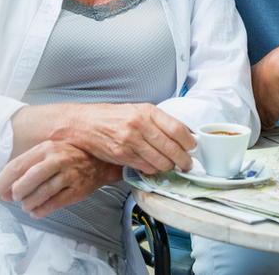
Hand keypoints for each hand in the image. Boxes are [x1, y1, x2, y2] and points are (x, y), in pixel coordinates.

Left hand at [0, 141, 121, 218]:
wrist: (99, 162)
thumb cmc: (67, 159)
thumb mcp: (45, 157)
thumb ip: (24, 172)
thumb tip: (5, 193)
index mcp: (46, 149)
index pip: (17, 166)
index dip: (1, 183)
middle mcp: (59, 159)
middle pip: (30, 178)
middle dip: (18, 192)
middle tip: (15, 198)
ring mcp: (70, 174)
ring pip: (43, 193)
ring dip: (29, 203)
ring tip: (26, 206)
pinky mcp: (78, 189)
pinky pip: (55, 203)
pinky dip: (41, 210)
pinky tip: (35, 211)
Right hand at [65, 103, 195, 173]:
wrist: (85, 124)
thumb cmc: (113, 116)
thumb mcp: (138, 110)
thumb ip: (158, 121)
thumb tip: (182, 133)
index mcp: (147, 111)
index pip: (177, 128)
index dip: (189, 141)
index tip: (193, 147)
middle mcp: (139, 125)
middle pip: (171, 147)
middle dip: (184, 159)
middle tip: (188, 164)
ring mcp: (130, 141)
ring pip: (160, 160)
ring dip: (170, 166)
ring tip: (173, 166)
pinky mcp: (122, 155)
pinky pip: (146, 167)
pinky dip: (154, 169)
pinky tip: (156, 167)